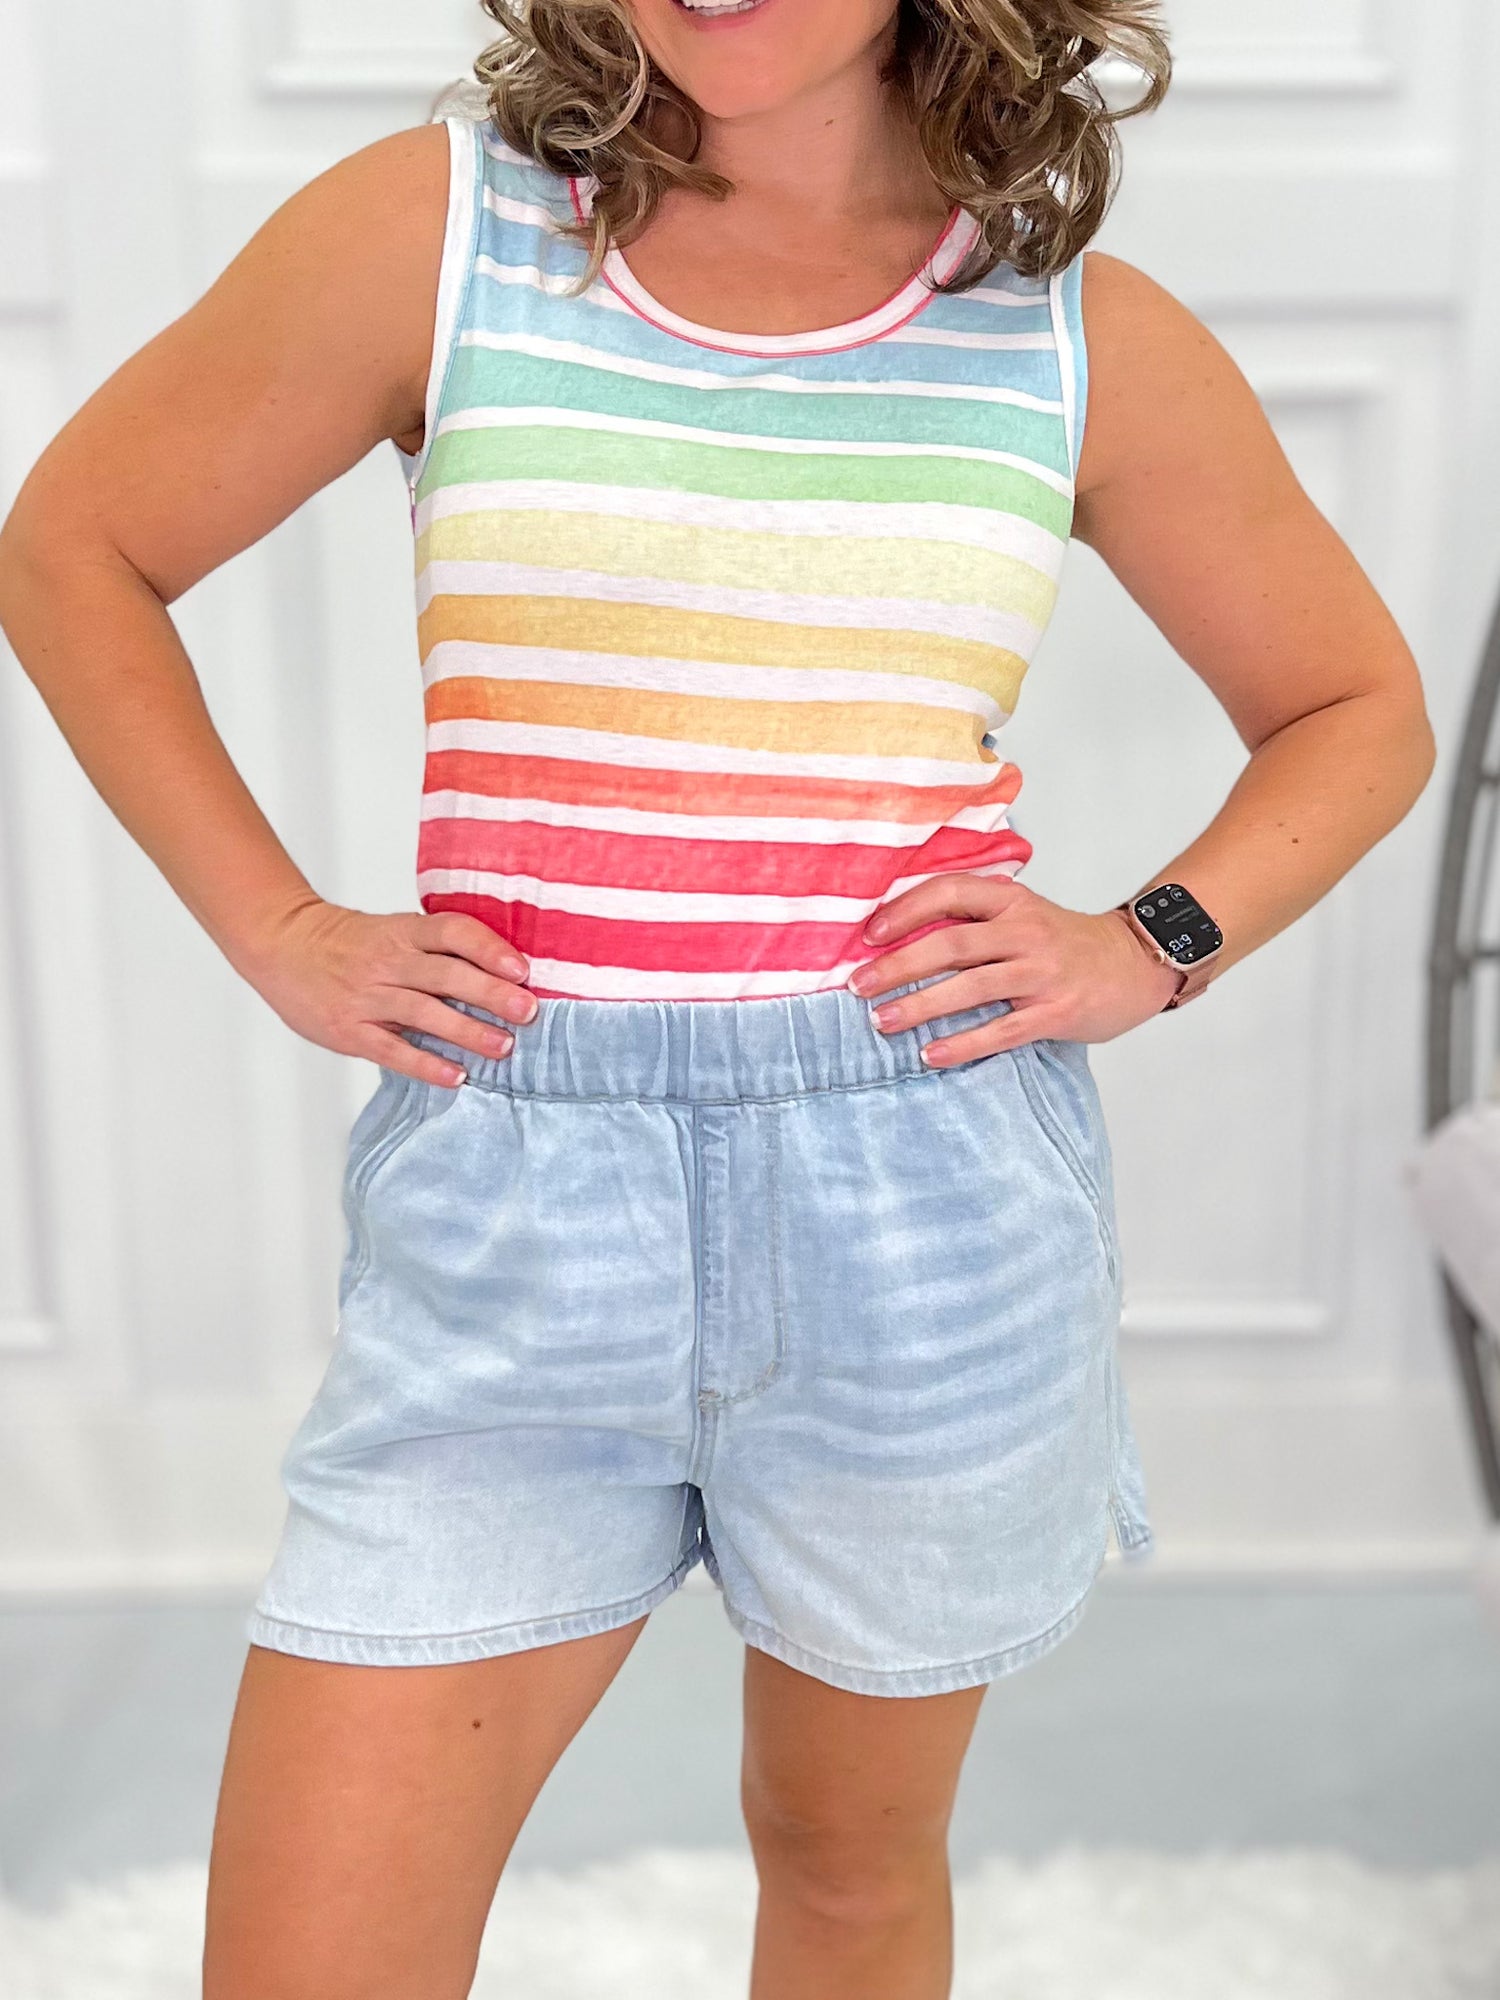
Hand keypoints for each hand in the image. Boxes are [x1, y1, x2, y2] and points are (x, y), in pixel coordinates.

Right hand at [239, 897, 534, 1087]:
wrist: (283, 946)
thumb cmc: (350, 943)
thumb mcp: (393, 931)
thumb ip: (436, 949)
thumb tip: (501, 974)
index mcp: (403, 932)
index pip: (452, 932)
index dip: (489, 949)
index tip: (521, 969)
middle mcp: (387, 961)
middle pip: (446, 974)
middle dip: (491, 994)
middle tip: (528, 1011)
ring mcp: (366, 996)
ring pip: (424, 1012)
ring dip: (467, 1031)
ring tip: (502, 1047)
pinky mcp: (349, 1029)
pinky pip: (392, 1050)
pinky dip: (426, 1064)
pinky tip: (456, 1077)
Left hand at [847, 874, 1182, 1065]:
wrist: (1135, 964)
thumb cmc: (1066, 942)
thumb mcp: (1024, 912)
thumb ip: (976, 915)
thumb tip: (902, 930)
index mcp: (1012, 901)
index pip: (950, 892)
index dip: (905, 910)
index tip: (869, 934)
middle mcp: (1024, 932)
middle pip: (951, 943)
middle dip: (898, 965)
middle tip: (858, 986)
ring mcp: (1042, 973)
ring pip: (971, 987)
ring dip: (921, 1006)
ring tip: (882, 1022)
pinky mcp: (1056, 1012)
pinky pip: (1001, 1031)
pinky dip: (963, 1044)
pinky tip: (931, 1056)